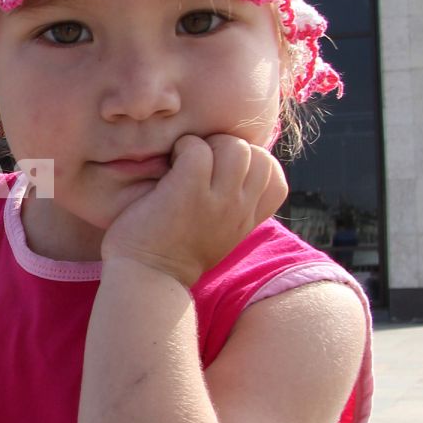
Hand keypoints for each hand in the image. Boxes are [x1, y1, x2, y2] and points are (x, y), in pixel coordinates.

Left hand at [101, 134, 287, 286]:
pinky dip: (182, 148)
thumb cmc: (169, 254)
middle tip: (198, 162)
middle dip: (227, 147)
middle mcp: (239, 209)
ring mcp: (218, 200)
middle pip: (258, 155)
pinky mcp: (190, 190)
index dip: (252, 165)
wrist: (146, 278)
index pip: (275, 180)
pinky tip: (169, 166)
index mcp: (246, 220)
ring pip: (235, 147)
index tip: (222, 173)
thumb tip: (228, 177)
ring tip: (183, 161)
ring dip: (207, 144)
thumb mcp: (216, 236)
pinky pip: (197, 149)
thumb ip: (229, 210)